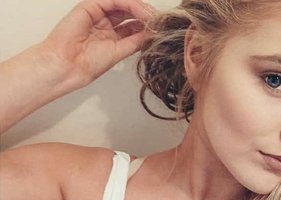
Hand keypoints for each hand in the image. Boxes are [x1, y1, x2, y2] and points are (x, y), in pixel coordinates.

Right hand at [41, 0, 155, 86]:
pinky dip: (129, 3)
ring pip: (124, 4)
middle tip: (160, 22)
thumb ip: (136, 40)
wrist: (69, 65)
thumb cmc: (88, 64)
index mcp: (113, 37)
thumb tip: (153, 34)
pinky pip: (114, 0)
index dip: (148, 26)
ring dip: (140, 8)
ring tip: (152, 17)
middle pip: (131, 13)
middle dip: (147, 16)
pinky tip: (140, 11)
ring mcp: (99, 13)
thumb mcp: (120, 52)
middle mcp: (107, 23)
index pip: (134, 25)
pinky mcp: (91, 5)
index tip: (162, 30)